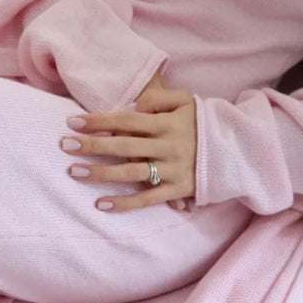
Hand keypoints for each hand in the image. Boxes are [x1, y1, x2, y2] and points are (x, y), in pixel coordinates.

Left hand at [60, 84, 197, 212]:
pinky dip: (124, 203)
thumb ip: (160, 98)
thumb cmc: (203, 123)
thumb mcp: (186, 101)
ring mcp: (173, 170)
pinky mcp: (178, 190)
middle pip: (123, 145)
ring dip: (101, 173)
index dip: (99, 121)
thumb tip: (133, 104)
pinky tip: (100, 204)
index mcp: (168, 123)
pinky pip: (147, 199)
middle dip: (92, 145)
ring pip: (131, 172)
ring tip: (74, 172)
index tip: (73, 122)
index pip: (127, 119)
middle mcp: (169, 146)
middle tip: (64, 145)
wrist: (237, 150)